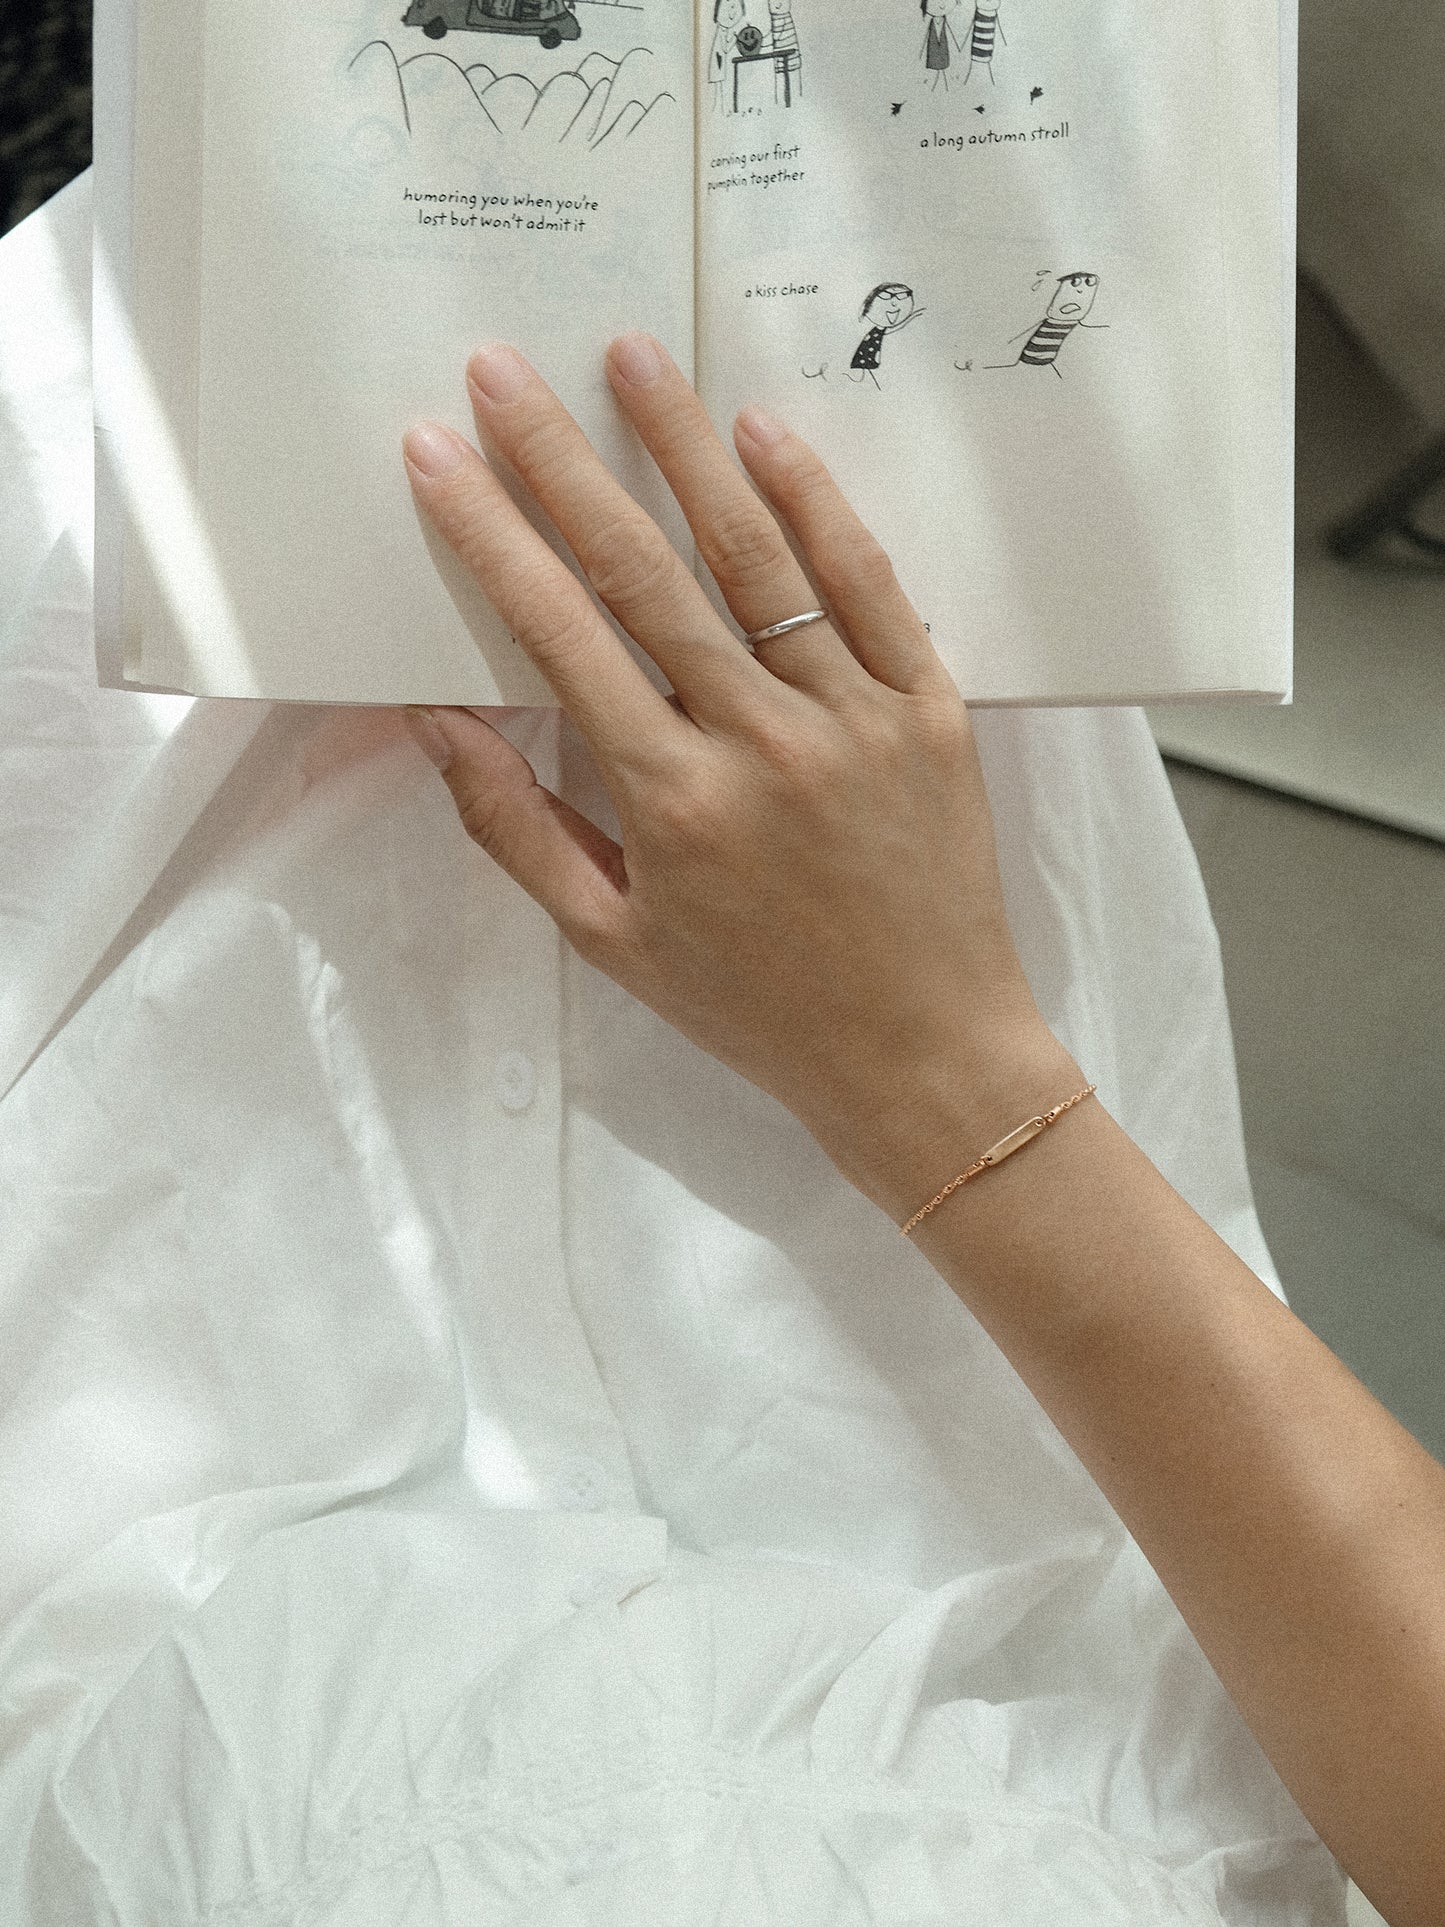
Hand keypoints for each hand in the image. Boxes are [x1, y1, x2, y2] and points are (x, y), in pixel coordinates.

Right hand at [399, 334, 1073, 1209]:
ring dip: (686, 445)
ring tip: (631, 354)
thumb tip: (433, 722)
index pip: (560, 635)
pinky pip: (869, 584)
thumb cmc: (755, 1007)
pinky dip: (817, 504)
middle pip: (645, 571)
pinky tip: (765, 433)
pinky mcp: (930, 708)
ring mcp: (853, 715)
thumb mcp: (614, 944)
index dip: (490, 535)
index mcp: (670, 801)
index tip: (436, 452)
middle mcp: (759, 741)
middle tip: (503, 368)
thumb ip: (518, 830)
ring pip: (758, 555)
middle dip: (562, 460)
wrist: (923, 1053)